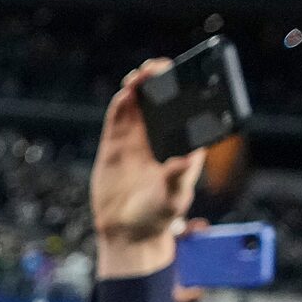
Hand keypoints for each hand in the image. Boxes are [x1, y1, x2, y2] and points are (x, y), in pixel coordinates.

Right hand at [91, 60, 202, 279]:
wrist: (126, 232)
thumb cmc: (158, 216)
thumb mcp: (172, 198)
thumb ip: (177, 178)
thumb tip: (185, 160)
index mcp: (182, 143)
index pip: (187, 108)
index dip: (186, 88)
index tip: (184, 76)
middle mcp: (161, 136)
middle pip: (162, 98)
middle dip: (160, 78)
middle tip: (156, 69)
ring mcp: (137, 139)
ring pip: (139, 103)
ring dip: (140, 85)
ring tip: (139, 76)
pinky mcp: (115, 145)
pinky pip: (118, 118)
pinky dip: (121, 103)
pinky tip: (125, 94)